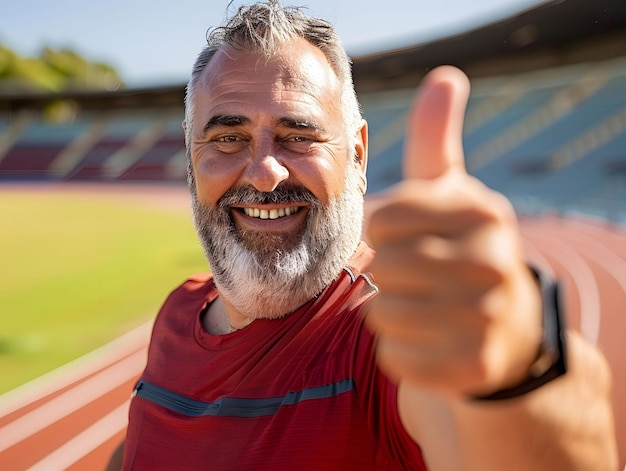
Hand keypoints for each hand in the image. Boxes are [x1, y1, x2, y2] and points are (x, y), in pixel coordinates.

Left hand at [364, 66, 542, 396]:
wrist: (503, 329)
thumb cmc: (460, 248)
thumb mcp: (452, 193)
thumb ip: (438, 140)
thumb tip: (445, 77)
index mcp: (484, 210)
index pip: (382, 217)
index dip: (381, 231)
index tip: (404, 237)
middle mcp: (494, 261)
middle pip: (383, 266)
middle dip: (386, 273)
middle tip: (416, 278)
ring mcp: (488, 318)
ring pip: (382, 315)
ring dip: (388, 312)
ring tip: (423, 307)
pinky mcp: (472, 367)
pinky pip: (394, 357)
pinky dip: (398, 351)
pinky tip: (429, 340)